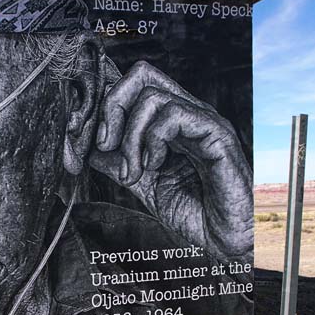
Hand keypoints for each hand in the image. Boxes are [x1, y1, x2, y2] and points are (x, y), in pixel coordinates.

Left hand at [87, 62, 252, 262]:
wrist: (226, 240)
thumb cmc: (195, 214)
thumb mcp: (144, 185)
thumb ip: (119, 164)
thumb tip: (89, 148)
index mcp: (171, 122)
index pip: (135, 85)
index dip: (104, 104)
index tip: (89, 140)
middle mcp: (187, 114)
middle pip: (141, 74)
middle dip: (112, 106)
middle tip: (104, 144)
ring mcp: (202, 121)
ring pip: (152, 96)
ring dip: (130, 137)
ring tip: (133, 171)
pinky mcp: (216, 134)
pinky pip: (174, 116)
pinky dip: (152, 141)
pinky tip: (154, 167)